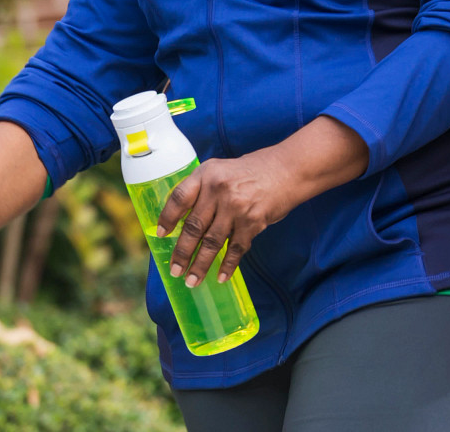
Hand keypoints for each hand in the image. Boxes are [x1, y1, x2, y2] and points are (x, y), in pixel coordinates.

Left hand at [157, 153, 297, 287]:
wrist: (288, 169)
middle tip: (175, 271)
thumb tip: (182, 222)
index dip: (167, 218)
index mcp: (207, 174)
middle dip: (182, 253)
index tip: (161, 235)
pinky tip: (221, 277)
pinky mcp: (253, 221)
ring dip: (200, 264)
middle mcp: (218, 189)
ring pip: (212, 242)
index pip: (179, 198)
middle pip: (194, 227)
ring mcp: (236, 206)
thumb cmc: (252, 171)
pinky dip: (228, 265)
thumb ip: (202, 190)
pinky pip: (236, 248)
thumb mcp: (222, 170)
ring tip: (191, 281)